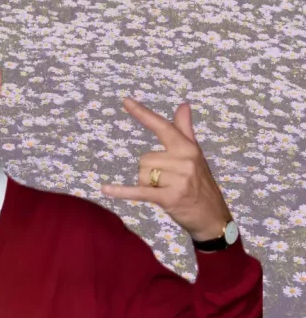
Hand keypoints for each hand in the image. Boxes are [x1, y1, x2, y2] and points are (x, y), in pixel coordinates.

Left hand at [100, 98, 232, 240]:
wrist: (212, 217)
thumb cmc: (200, 184)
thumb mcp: (195, 155)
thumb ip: (185, 130)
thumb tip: (183, 105)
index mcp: (188, 148)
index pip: (162, 127)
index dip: (143, 114)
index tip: (126, 101)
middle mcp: (184, 160)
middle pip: (144, 159)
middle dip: (149, 172)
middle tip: (167, 183)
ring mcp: (178, 179)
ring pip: (142, 175)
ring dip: (147, 185)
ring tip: (165, 191)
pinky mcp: (169, 197)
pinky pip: (138, 191)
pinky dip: (121, 191)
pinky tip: (105, 189)